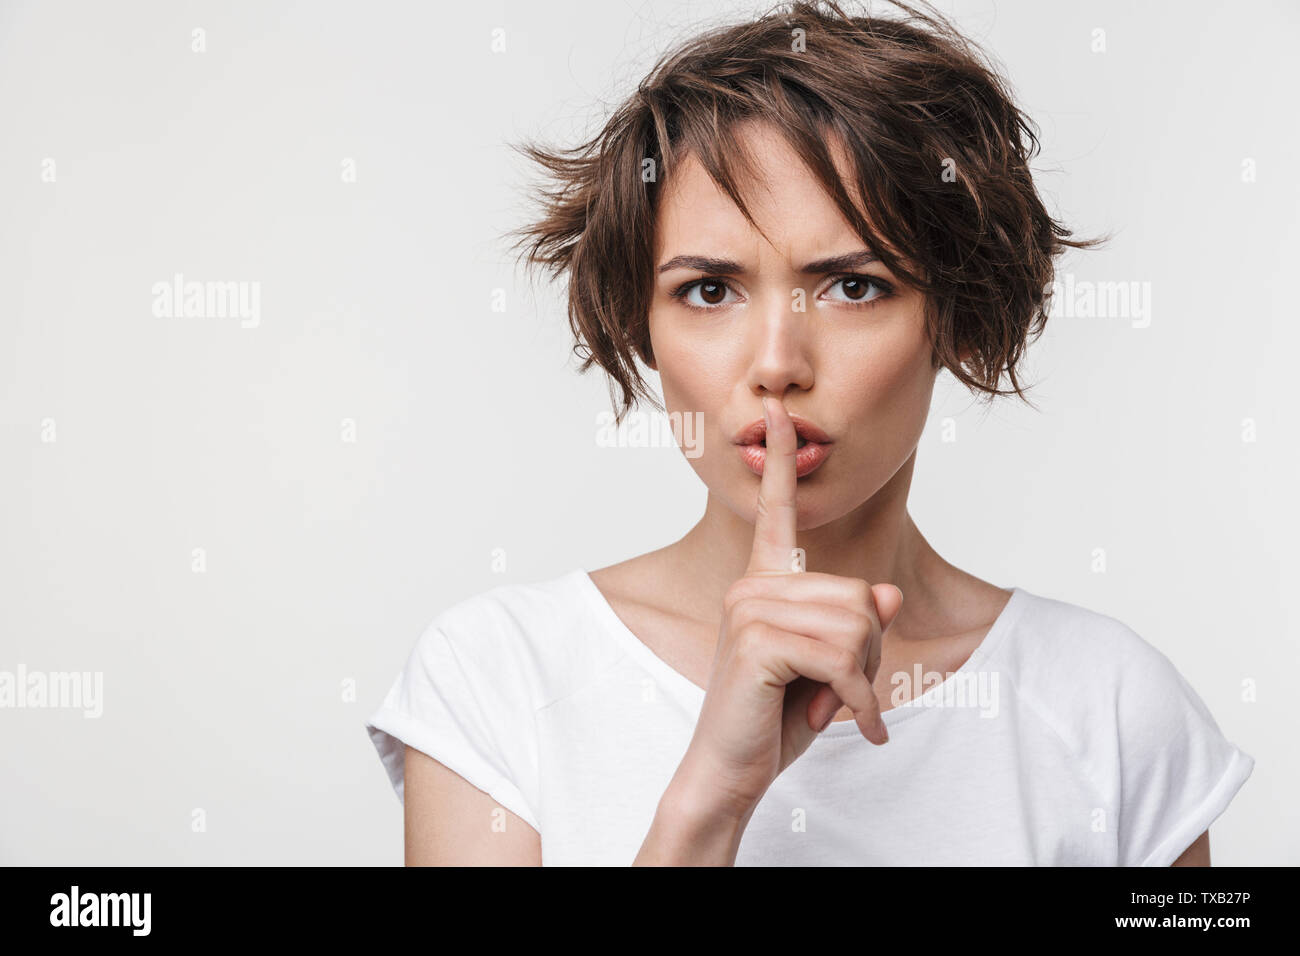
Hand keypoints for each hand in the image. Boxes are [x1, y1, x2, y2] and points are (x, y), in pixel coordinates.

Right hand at [677, 395, 901, 821]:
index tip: (782, 412)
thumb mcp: (830, 666)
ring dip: (862, 678)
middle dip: (868, 652)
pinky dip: (859, 700)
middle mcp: (752, 585)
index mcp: (764, 582)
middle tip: (842, 690)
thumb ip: (854, 625)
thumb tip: (883, 595)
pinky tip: (853, 725)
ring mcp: (749, 608)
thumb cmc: (774, 717)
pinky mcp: (756, 641)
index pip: (777, 510)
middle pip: (858, 594)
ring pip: (855, 626)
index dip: (783, 459)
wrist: (730, 770)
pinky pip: (841, 658)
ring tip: (833, 703)